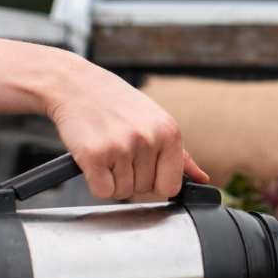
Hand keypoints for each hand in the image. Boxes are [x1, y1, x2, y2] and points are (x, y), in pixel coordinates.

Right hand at [44, 56, 207, 199]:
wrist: (75, 85)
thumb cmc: (116, 104)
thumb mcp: (156, 122)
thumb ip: (181, 155)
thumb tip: (202, 179)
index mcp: (169, 132)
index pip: (171, 186)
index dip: (155, 182)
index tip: (144, 167)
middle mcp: (148, 139)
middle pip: (145, 190)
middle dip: (130, 177)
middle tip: (118, 149)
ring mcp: (122, 147)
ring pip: (122, 192)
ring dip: (111, 178)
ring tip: (106, 149)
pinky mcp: (95, 155)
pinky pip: (102, 192)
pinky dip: (95, 182)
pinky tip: (93, 158)